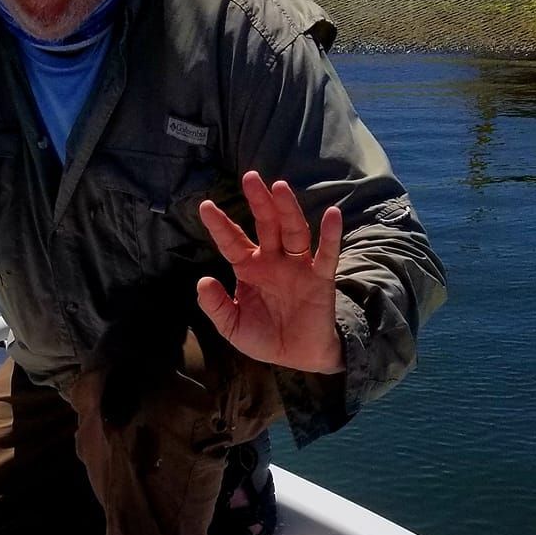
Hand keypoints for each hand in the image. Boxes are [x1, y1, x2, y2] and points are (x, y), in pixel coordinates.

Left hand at [196, 173, 344, 373]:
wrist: (299, 357)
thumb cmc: (265, 337)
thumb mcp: (233, 327)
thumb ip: (217, 307)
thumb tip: (202, 282)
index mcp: (249, 268)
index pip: (232, 242)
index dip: (220, 225)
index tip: (205, 206)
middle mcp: (273, 260)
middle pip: (266, 225)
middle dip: (259, 202)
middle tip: (250, 177)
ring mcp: (298, 266)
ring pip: (293, 231)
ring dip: (287, 209)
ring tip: (279, 187)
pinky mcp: (320, 278)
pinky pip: (326, 254)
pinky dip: (330, 235)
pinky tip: (333, 214)